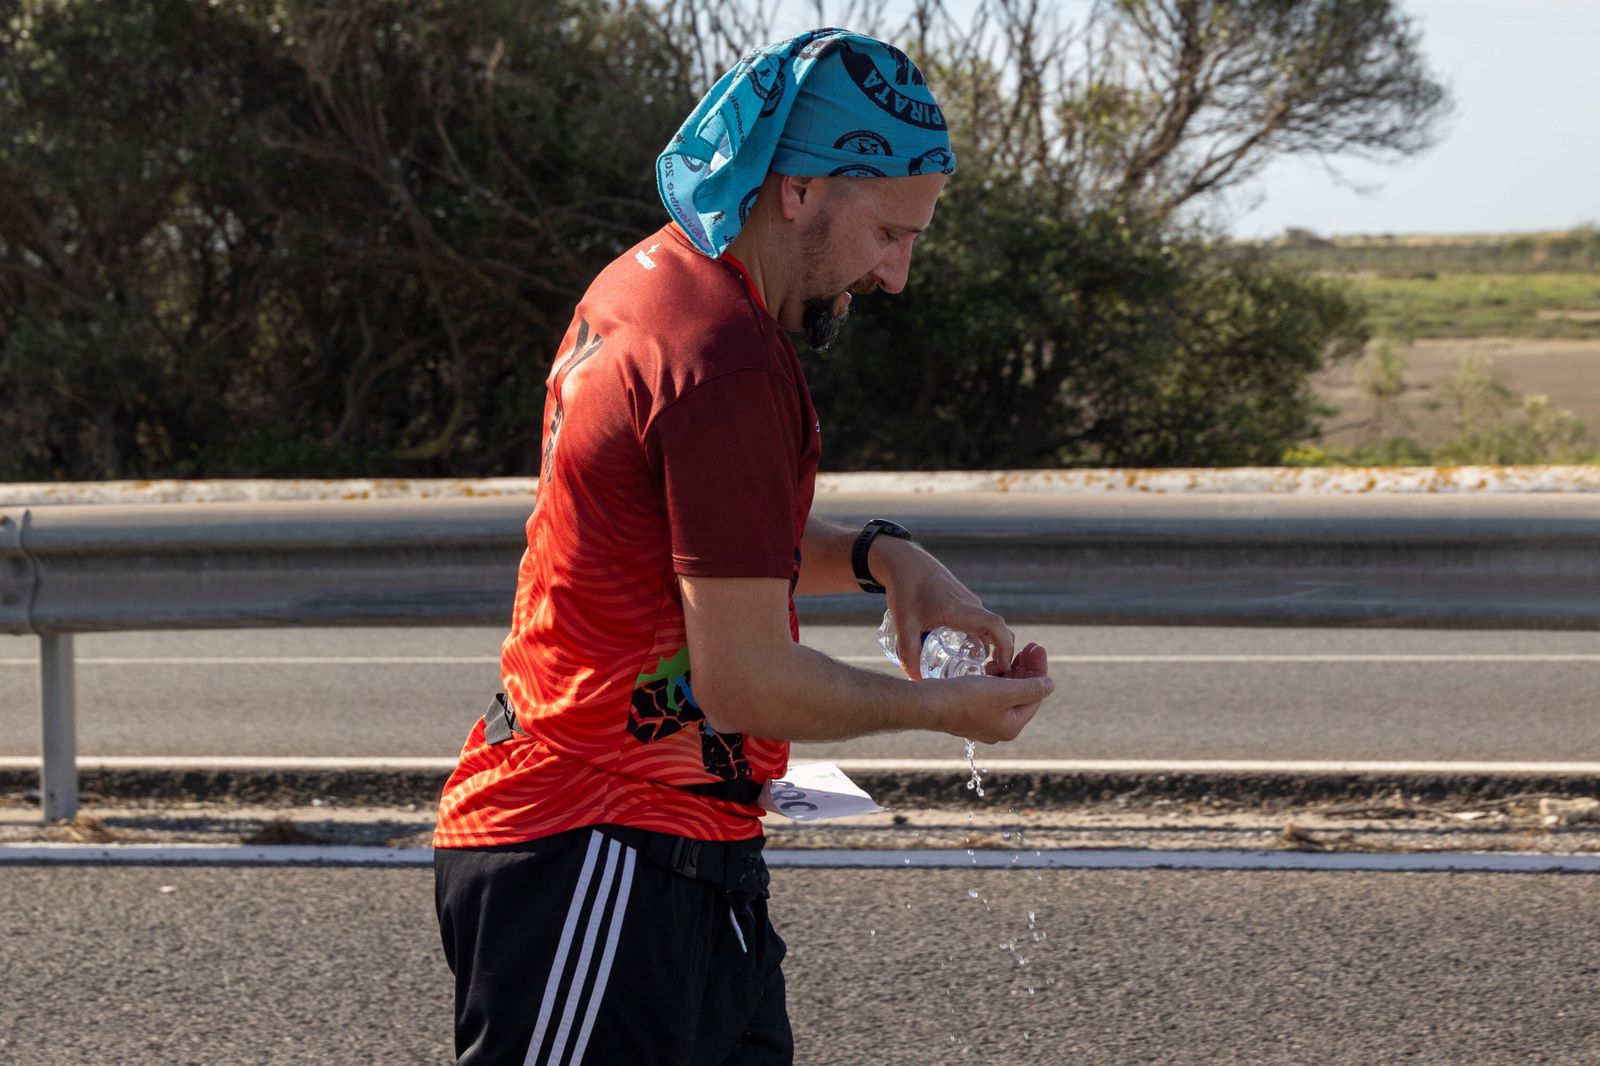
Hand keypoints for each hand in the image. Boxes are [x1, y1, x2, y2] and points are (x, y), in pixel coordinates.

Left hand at [871, 537, 1014, 679]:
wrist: (904, 560)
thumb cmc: (905, 588)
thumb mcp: (904, 623)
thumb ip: (908, 653)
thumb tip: (914, 682)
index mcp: (962, 610)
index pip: (996, 628)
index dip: (1005, 649)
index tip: (1002, 669)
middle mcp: (971, 606)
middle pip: (999, 631)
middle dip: (1001, 654)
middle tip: (989, 676)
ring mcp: (969, 603)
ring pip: (989, 627)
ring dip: (989, 647)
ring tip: (976, 670)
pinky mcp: (962, 602)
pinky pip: (979, 622)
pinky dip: (980, 638)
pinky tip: (962, 652)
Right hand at [931, 642, 1052, 743]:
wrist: (927, 703)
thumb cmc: (965, 697)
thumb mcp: (1005, 691)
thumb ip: (1031, 688)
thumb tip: (1050, 686)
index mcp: (1011, 726)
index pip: (1035, 696)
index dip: (1039, 670)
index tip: (1038, 648)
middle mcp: (999, 727)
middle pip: (1021, 694)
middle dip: (1027, 669)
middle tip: (1030, 646)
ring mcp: (983, 720)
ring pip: (1005, 692)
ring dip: (1011, 671)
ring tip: (1012, 652)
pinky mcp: (968, 711)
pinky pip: (990, 693)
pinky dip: (996, 677)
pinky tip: (992, 662)